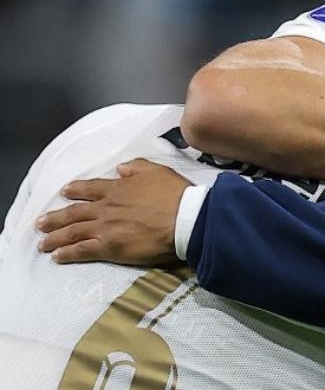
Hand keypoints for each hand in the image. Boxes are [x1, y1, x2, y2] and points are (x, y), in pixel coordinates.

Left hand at [36, 159, 188, 266]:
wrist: (184, 219)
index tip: (64, 192)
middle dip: (55, 218)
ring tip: (42, 242)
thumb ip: (137, 167)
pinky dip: (67, 253)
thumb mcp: (158, 171)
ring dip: (55, 236)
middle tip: (40, 223)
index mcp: (117, 188)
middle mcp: (106, 207)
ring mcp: (105, 228)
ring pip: (72, 232)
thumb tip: (121, 169)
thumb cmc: (175, 195)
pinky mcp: (109, 247)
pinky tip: (57, 256)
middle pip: (74, 212)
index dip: (75, 190)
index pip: (89, 188)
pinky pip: (82, 250)